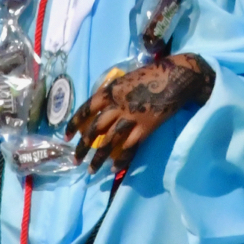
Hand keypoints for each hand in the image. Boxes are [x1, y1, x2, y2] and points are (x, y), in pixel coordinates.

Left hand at [66, 53, 214, 172]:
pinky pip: (129, 147)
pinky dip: (121, 159)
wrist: (177, 76)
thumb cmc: (153, 73)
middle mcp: (117, 105)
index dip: (74, 124)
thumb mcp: (127, 79)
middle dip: (83, 147)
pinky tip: (114, 168)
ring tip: (91, 170)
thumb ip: (115, 93)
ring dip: (99, 158)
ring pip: (109, 142)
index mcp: (110, 90)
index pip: (86, 109)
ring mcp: (131, 117)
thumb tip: (104, 105)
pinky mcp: (145, 127)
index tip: (66, 137)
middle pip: (94, 129)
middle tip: (76, 160)